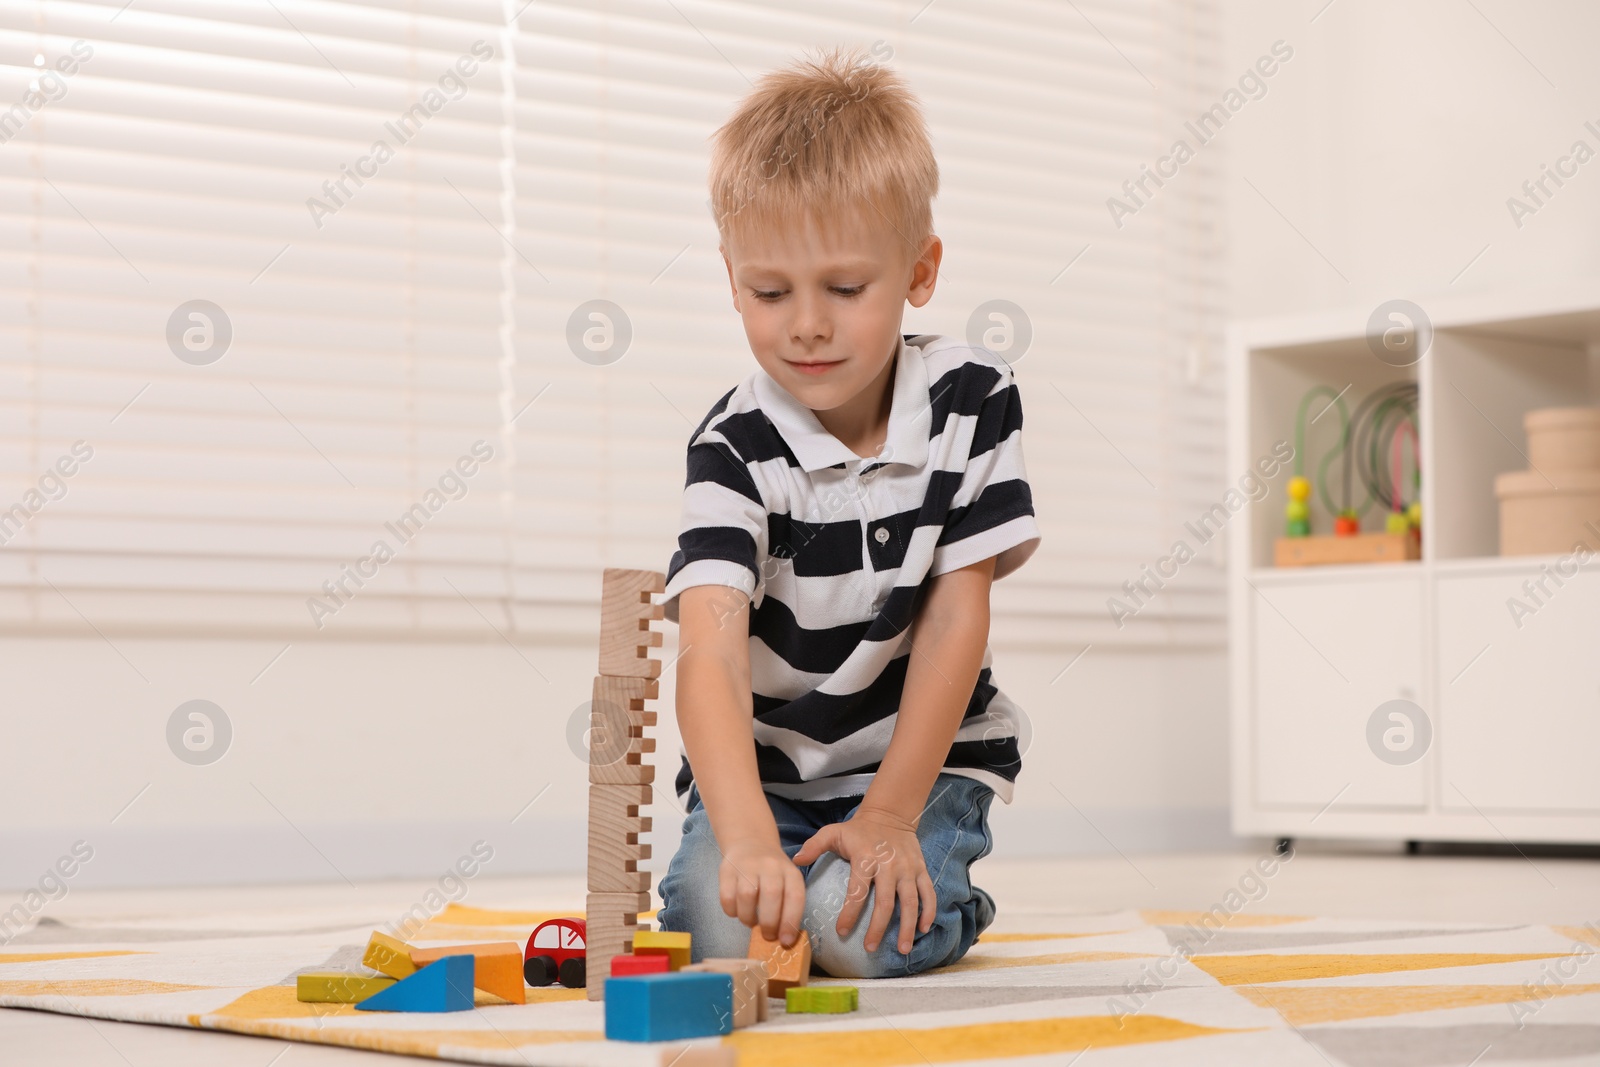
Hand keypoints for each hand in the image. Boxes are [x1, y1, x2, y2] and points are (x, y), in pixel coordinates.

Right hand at [719, 838, 806, 946]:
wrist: (751, 843)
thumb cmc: (772, 873)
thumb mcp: (787, 882)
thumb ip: (788, 906)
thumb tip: (784, 939)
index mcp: (790, 872)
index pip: (795, 896)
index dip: (790, 921)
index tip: (785, 941)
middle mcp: (771, 866)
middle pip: (771, 896)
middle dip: (769, 923)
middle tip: (767, 936)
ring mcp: (748, 866)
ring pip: (747, 896)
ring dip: (748, 917)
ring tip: (751, 922)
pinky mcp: (727, 869)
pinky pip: (727, 896)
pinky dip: (732, 911)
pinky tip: (737, 911)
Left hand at [792, 807, 935, 954]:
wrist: (890, 815)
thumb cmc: (858, 830)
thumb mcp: (833, 832)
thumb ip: (814, 845)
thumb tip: (796, 860)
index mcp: (865, 859)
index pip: (857, 891)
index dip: (850, 913)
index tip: (842, 931)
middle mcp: (888, 866)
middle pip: (885, 902)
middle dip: (878, 928)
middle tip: (870, 947)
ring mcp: (907, 869)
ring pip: (910, 902)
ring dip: (908, 927)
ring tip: (903, 949)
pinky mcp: (921, 869)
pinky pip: (928, 893)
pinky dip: (928, 912)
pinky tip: (923, 929)